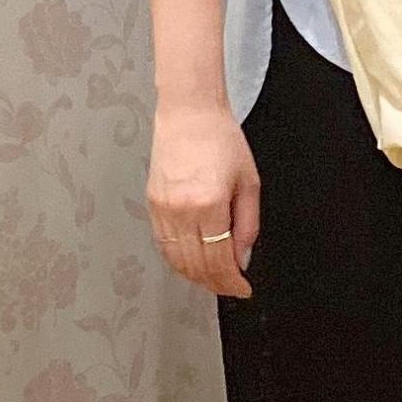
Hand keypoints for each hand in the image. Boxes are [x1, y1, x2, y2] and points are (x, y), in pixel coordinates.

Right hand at [146, 99, 260, 298]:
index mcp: (209, 203)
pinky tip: (191, 263)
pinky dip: (178, 260)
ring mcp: (163, 209)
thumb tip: (242, 258)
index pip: (219, 260)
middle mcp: (182, 210)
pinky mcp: (152, 204)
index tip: (242, 288)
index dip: (232, 282)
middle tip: (230, 288)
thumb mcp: (249, 182)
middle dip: (216, 284)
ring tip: (213, 280)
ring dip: (196, 276)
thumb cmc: (221, 139)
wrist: (189, 113)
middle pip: (197, 265)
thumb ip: (247, 224)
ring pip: (177, 260)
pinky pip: (163, 244)